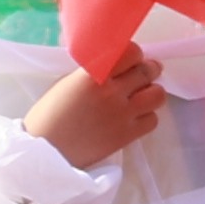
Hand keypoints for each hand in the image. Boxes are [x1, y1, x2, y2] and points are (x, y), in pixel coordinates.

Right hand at [22, 53, 170, 169]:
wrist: (46, 151)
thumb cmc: (49, 116)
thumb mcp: (66, 83)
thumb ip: (93, 73)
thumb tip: (115, 68)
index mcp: (93, 74)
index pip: (131, 52)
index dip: (134, 55)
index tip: (128, 60)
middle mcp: (112, 91)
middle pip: (147, 71)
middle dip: (148, 69)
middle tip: (141, 75)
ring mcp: (122, 113)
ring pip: (158, 95)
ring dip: (151, 92)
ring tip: (140, 97)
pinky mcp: (127, 135)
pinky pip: (153, 119)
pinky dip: (147, 116)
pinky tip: (134, 117)